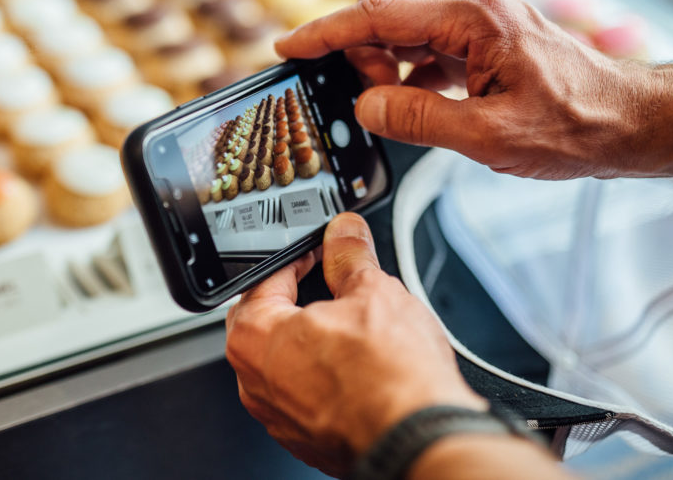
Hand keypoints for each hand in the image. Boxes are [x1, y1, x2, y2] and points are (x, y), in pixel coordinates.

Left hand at [225, 213, 482, 477]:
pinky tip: (355, 370)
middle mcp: (254, 380)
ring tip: (349, 328)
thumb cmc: (391, 377)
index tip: (318, 254)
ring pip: (283, 363)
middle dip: (296, 298)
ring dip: (308, 341)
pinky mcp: (303, 439)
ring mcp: (277, 415)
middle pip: (266, 322)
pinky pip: (302, 397)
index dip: (296, 259)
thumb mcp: (373, 292)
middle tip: (331, 285)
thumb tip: (345, 234)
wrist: (418, 438)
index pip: (264, 279)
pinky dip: (322, 379)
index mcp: (255, 336)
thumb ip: (350, 256)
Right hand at [275, 0, 662, 179]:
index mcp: (471, 17)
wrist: (626, 121)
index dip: (323, 32)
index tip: (288, 47)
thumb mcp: (488, 136)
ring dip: (382, 56)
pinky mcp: (480, 31)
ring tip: (397, 104)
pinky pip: (421, 34)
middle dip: (358, 44)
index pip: (374, 12)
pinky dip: (405, 63)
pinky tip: (417, 99)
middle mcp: (471, 2)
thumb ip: (417, 119)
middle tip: (369, 96)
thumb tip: (364, 108)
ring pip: (398, 17)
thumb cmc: (575, 125)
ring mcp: (476, 13)